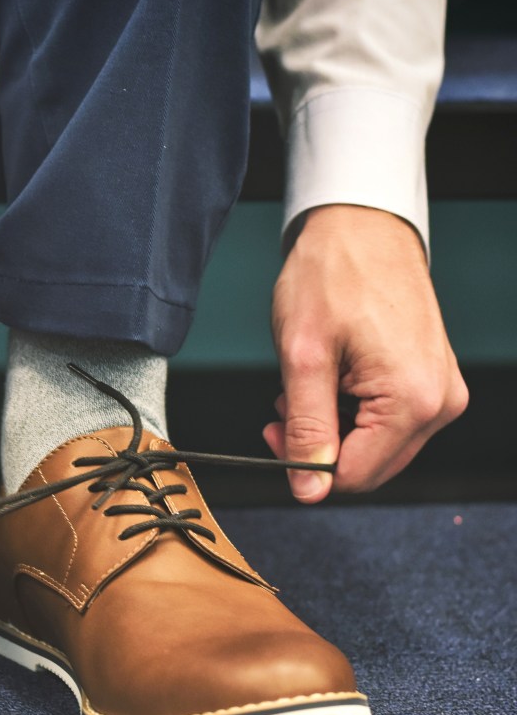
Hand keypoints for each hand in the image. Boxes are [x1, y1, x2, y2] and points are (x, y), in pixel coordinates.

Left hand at [263, 204, 467, 502]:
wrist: (361, 226)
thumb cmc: (334, 275)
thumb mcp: (303, 356)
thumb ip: (306, 428)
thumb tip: (308, 488)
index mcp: (413, 400)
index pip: (354, 476)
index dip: (305, 464)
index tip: (275, 429)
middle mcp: (439, 403)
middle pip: (368, 467)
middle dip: (318, 446)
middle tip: (284, 405)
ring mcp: (440, 393)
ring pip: (374, 447)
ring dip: (331, 427)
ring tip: (307, 383)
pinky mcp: (431, 382)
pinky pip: (385, 423)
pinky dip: (349, 412)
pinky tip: (330, 379)